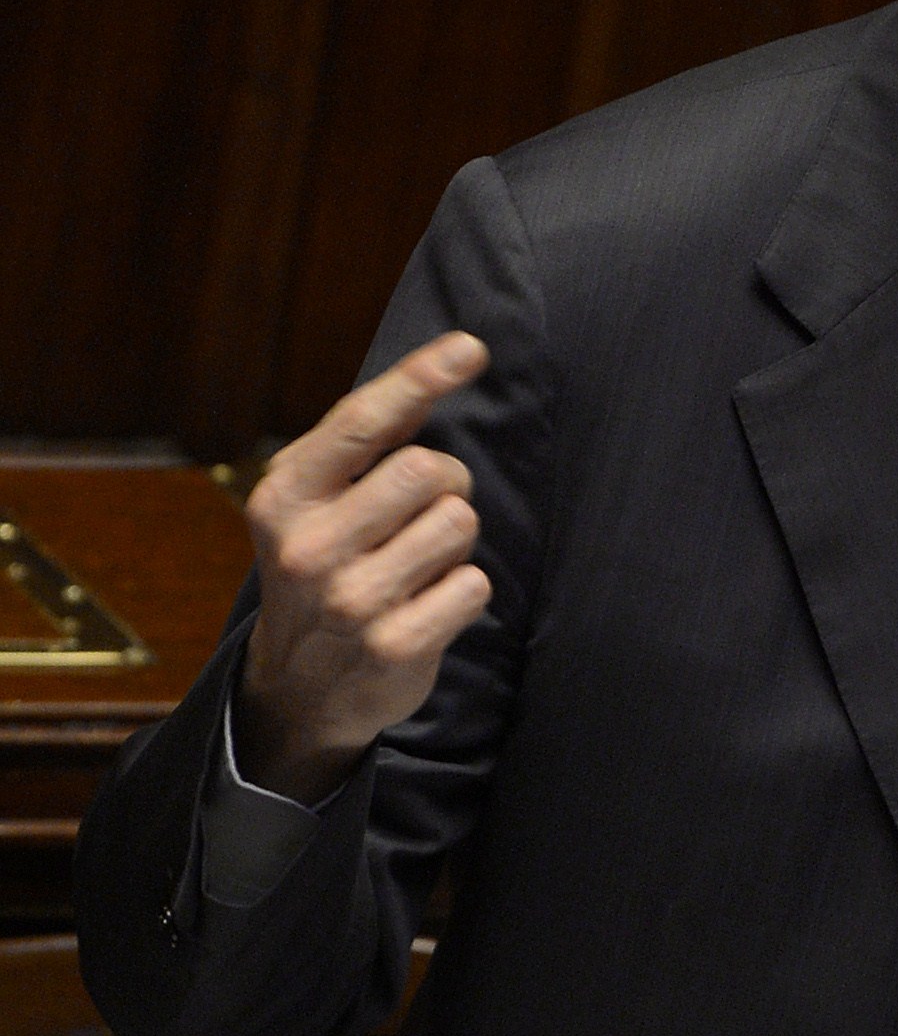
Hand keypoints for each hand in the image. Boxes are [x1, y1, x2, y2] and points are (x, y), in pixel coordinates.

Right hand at [233, 332, 493, 804]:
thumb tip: (454, 354)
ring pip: (460, 524)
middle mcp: (307, 547)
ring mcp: (349, 601)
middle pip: (430, 470)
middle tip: (417, 516)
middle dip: (445, 484)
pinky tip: (424, 607)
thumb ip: (374, 431)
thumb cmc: (325, 563)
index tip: (471, 347)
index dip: (421, 378)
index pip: (364, 422)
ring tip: (415, 566)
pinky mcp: (394, 647)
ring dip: (454, 543)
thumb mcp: (319, 497)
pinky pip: (475, 584)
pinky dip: (463, 591)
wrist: (299, 687)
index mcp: (285, 496)